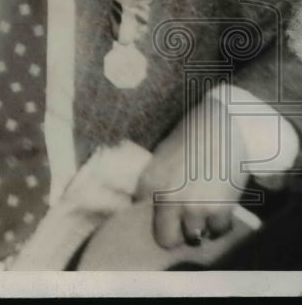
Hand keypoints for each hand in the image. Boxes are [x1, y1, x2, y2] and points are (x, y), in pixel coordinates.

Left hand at [135, 95, 249, 248]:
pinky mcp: (219, 209)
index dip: (154, 219)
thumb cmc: (190, 136)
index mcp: (149, 183)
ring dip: (200, 229)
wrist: (221, 125)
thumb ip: (155, 183)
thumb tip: (149, 204)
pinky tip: (220, 210)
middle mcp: (167, 199)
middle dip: (175, 235)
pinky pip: (219, 231)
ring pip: (195, 237)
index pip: (142, 216)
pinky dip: (221, 225)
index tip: (162, 217)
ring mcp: (193, 206)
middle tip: (183, 226)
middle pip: (167, 239)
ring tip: (203, 214)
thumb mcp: (161, 158)